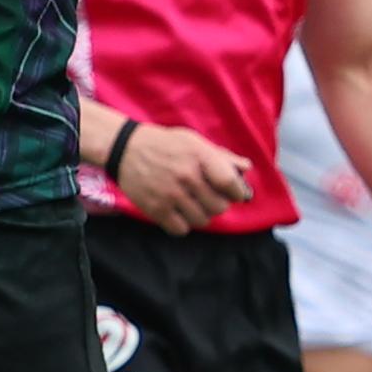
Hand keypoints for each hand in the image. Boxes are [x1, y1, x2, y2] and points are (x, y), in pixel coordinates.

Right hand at [114, 123, 251, 232]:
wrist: (126, 149)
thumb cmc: (164, 144)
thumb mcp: (194, 142)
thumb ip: (221, 156)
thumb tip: (246, 168)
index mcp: (199, 157)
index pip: (229, 183)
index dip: (237, 192)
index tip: (235, 194)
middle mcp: (186, 177)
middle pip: (218, 206)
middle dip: (218, 205)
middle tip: (210, 199)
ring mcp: (170, 195)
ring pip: (201, 220)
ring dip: (201, 215)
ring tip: (193, 205)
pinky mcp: (156, 209)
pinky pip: (181, 229)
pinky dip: (183, 225)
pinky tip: (179, 213)